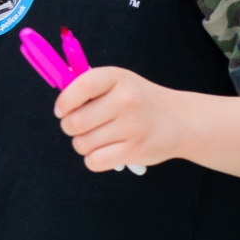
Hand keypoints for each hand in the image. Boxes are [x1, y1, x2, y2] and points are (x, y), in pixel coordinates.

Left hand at [55, 66, 182, 171]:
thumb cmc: (139, 100)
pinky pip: (95, 161)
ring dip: (81, 144)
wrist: (180, 121)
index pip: (81, 86)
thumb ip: (88, 87)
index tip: (61, 110)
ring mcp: (132, 127)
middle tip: (78, 126)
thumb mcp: (118, 82)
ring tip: (94, 138)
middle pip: (75, 122)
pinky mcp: (136, 151)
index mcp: (117, 78)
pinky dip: (92, 159)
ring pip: (82, 143)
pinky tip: (101, 151)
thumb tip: (59, 103)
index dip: (64, 101)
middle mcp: (126, 100)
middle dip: (69, 126)